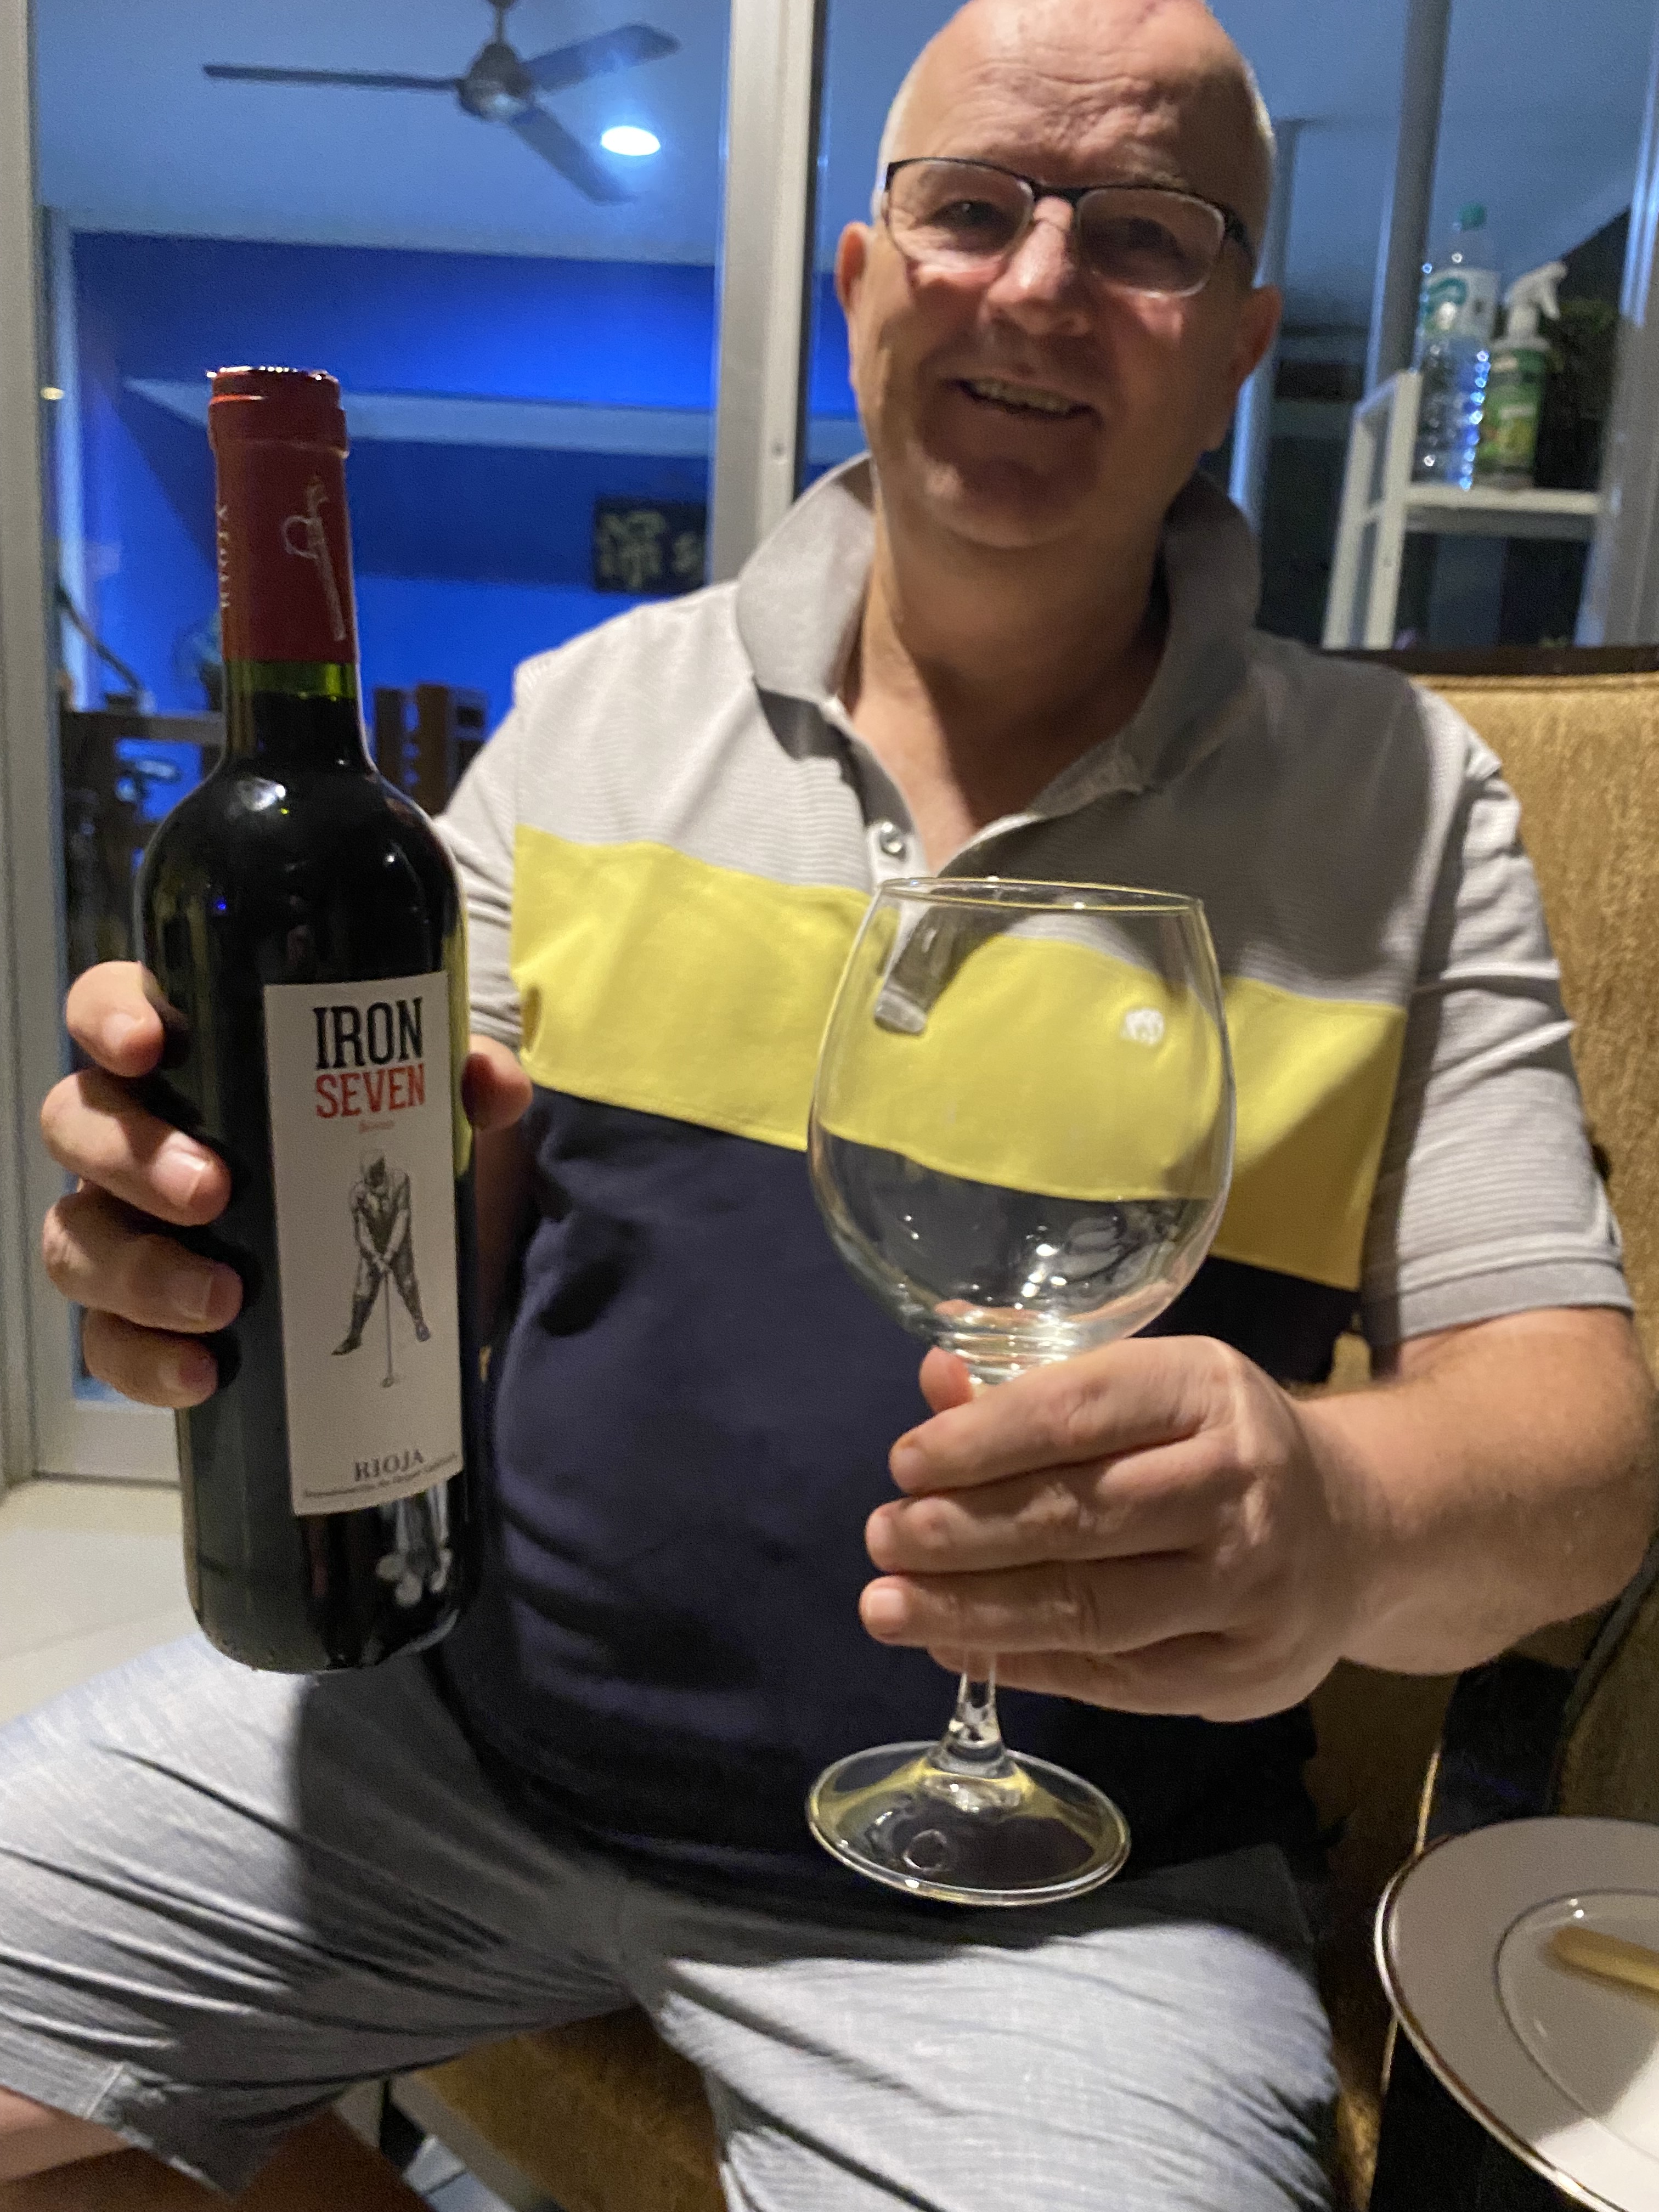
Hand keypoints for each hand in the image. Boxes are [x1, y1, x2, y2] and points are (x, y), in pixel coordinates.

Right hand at [40, 962, 530, 1410]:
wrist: (374, 1283)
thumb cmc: (360, 1165)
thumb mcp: (417, 1117)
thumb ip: (454, 1087)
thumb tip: (491, 1085)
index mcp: (187, 1065)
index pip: (111, 1009)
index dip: (110, 1016)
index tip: (151, 1043)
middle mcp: (131, 1140)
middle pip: (77, 1124)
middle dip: (133, 1156)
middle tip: (213, 1190)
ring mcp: (119, 1230)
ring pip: (74, 1238)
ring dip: (141, 1269)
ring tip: (223, 1298)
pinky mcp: (132, 1320)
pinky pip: (107, 1344)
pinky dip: (147, 1361)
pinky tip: (204, 1373)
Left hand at [858, 1338, 1370, 1722]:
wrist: (1355, 1529)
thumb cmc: (1215, 1444)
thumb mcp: (1145, 1387)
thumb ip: (1037, 1387)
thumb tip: (935, 1385)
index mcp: (1207, 1390)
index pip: (1077, 1412)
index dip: (981, 1441)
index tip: (904, 1464)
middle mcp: (1238, 1486)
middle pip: (1077, 1516)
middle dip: (961, 1532)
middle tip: (879, 1537)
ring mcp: (1249, 1588)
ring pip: (1088, 1608)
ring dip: (972, 1611)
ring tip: (887, 1604)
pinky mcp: (1242, 1672)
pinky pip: (1113, 1677)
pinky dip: (1024, 1662)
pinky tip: (955, 1646)